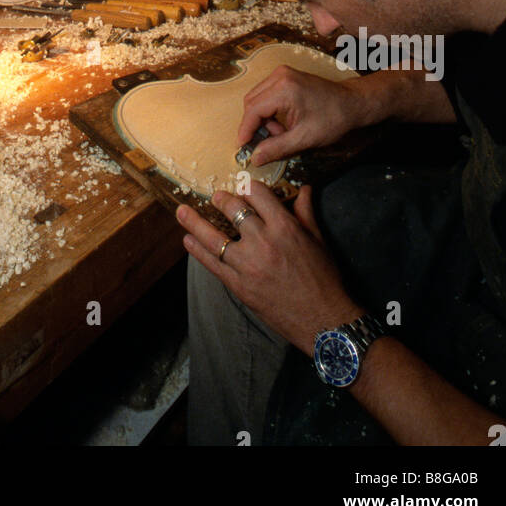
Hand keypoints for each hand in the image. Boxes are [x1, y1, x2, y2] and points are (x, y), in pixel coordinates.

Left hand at [178, 182, 360, 354]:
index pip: (258, 196)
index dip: (248, 187)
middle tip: (214, 196)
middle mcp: (263, 242)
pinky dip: (198, 251)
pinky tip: (188, 241)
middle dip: (221, 200)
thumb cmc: (324, 278)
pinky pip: (213, 264)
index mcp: (284, 228)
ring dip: (195, 222)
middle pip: (234, 211)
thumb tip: (303, 188)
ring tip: (182, 211)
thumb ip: (305, 212)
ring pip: (215, 237)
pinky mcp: (239, 286)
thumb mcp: (318, 240)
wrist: (323, 320)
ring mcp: (248, 265)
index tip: (241, 185)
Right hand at [236, 64, 369, 165]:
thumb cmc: (333, 119)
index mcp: (284, 89)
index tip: (242, 147)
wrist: (351, 103)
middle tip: (267, 143)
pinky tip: (282, 123)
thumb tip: (254, 157)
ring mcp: (281, 73)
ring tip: (280, 133)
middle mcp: (279, 76)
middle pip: (251, 102)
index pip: (253, 110)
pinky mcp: (284, 76)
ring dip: (262, 118)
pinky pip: (265, 94)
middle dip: (255, 125)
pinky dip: (268, 110)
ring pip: (256, 98)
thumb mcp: (304, 138)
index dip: (245, 130)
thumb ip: (277, 148)